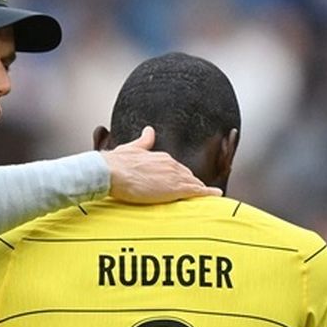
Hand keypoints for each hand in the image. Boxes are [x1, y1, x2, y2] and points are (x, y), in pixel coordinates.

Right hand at [101, 126, 221, 203]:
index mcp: (160, 156)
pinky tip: (216, 195)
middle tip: (196, 191)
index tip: (180, 180)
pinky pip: (197, 191)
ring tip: (208, 196)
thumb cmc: (116, 163)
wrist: (111, 172)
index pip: (175, 167)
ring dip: (200, 189)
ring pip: (193, 182)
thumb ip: (144, 140)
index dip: (179, 175)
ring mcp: (174, 176)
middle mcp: (170, 163)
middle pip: (186, 175)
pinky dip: (208, 193)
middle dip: (191, 182)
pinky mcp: (176, 189)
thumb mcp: (131, 148)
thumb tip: (150, 130)